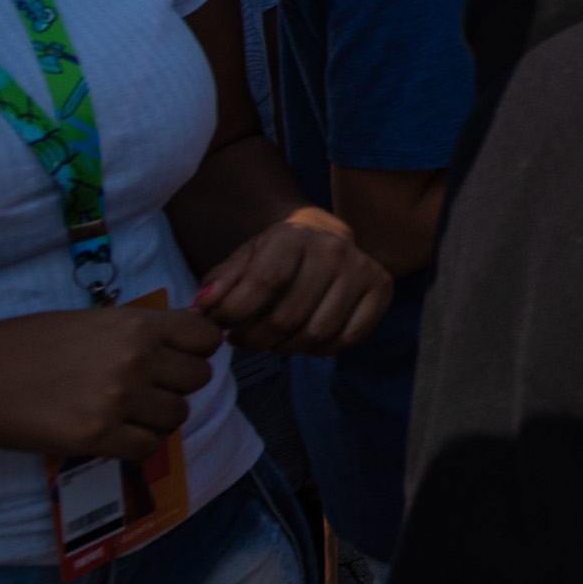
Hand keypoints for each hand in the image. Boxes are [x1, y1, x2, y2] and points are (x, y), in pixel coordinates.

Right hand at [0, 305, 222, 462]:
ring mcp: (118, 400)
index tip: (178, 356)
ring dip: (156, 416)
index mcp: (135, 324)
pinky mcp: (98, 437)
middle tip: (144, 387)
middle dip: (176, 384)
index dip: (196, 349)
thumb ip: (142, 331)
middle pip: (197, 379)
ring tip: (123, 410)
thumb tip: (193, 337)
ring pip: (176, 415)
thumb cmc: (28, 344)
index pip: (206, 337)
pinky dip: (135, 442)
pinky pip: (148, 446)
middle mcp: (134, 359)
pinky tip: (111, 432)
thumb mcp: (92, 321)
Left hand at [194, 212, 391, 352]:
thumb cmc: (276, 253)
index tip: (222, 325)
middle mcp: (333, 248)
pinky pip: (348, 337)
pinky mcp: (381, 288)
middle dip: (256, 338)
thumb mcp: (244, 257)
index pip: (265, 281)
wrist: (324, 235)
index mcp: (295, 234)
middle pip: (289, 315)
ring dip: (286, 348)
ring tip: (271, 341)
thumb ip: (221, 282)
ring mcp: (362, 269)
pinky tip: (304, 340)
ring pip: (317, 332)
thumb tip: (201, 307)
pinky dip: (321, 349)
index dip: (237, 312)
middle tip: (243, 340)